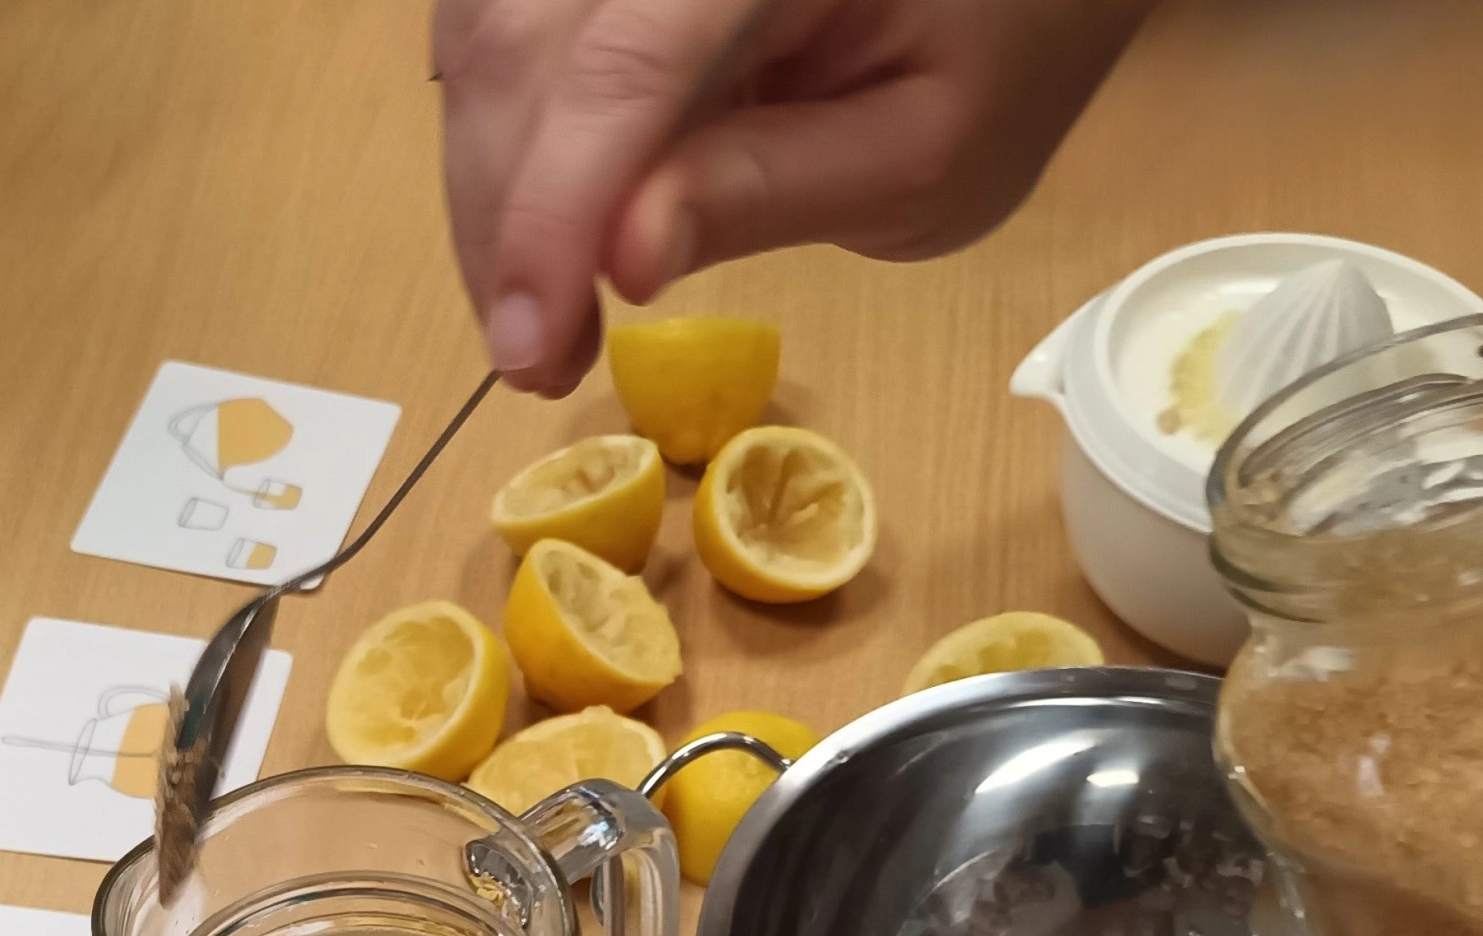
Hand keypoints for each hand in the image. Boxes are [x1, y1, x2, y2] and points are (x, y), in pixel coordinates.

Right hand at [435, 0, 1157, 392]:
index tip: (527, 350)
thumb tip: (620, 258)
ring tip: (541, 304)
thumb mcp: (923, 155)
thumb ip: (770, 191)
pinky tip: (540, 215)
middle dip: (500, 221)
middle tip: (537, 355)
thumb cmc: (1002, 47)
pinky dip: (494, 130)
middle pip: (516, 45)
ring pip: (480, 33)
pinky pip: (489, 19)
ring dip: (484, 186)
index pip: (621, 67)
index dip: (548, 215)